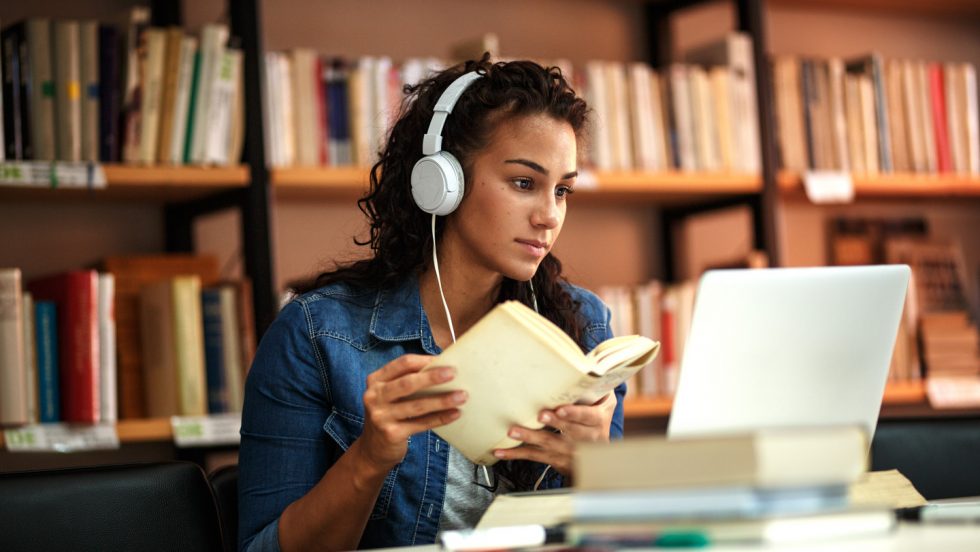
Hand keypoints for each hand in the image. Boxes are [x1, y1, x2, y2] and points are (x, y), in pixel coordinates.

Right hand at [358, 354, 466, 469]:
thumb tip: (443, 368)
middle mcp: (374, 396)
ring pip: (417, 405)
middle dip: (432, 377)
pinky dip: (440, 418)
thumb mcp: (391, 394)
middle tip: (454, 373)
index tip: (445, 360)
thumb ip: (408, 381)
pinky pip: (421, 424)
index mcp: (376, 380)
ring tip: (462, 396)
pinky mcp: (391, 434)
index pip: (402, 364)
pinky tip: (455, 414)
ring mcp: (381, 416)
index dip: (424, 361)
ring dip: (442, 400)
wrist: (373, 449)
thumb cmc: (390, 414)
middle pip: (407, 383)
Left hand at [492, 391, 616, 476]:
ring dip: (530, 438)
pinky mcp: (556, 460)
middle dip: (553, 423)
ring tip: (513, 431)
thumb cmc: (596, 419)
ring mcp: (570, 452)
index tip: (561, 409)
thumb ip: (597, 387)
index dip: (574, 413)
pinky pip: (535, 456)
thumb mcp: (605, 404)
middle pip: (568, 431)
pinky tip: (501, 452)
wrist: (600, 458)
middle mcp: (586, 438)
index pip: (587, 416)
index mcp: (598, 421)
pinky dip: (517, 454)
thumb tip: (584, 363)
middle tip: (539, 415)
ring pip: (549, 444)